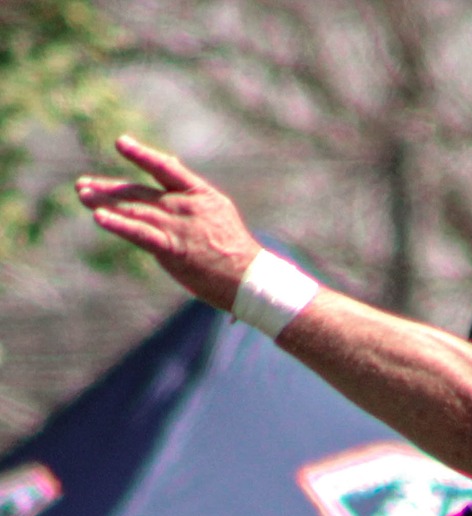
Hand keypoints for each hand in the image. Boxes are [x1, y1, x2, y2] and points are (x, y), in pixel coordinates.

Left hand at [75, 139, 259, 310]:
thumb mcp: (218, 211)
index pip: (166, 168)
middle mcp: (184, 206)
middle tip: (83, 185)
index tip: (120, 142)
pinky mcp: (172, 249)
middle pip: (139, 191)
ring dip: (104, 202)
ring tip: (82, 196)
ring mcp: (177, 226)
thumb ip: (190, 190)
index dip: (142, 154)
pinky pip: (139, 234)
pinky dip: (118, 224)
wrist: (252, 280)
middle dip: (109, 188)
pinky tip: (99, 218)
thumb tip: (171, 162)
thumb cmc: (236, 250)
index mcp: (198, 194)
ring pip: (134, 210)